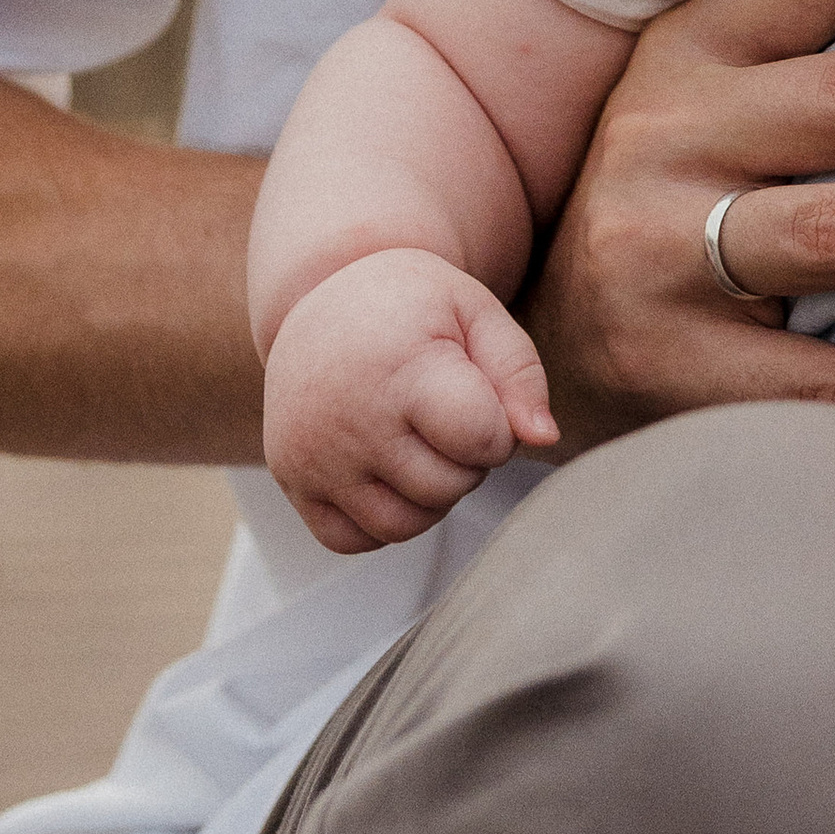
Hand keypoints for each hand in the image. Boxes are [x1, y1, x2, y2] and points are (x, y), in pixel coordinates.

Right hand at [263, 248, 557, 551]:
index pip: (481, 441)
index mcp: (400, 369)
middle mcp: (349, 419)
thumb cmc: (411, 306)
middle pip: (446, 488)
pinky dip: (380, 519)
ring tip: (419, 440)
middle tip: (446, 414)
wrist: (321, 293)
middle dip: (466, 461)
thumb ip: (520, 372)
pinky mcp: (290, 479)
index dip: (497, 427)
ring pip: (403, 526)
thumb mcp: (474, 311)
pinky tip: (384, 467)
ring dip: (429, 495)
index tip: (479, 394)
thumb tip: (544, 439)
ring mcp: (313, 455)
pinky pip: (353, 540)